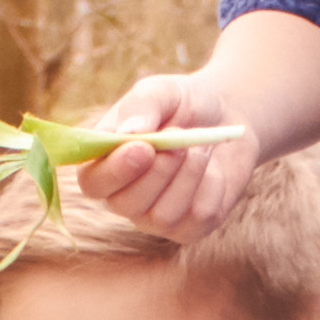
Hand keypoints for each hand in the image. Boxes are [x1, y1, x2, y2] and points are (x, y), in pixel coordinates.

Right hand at [71, 70, 265, 238]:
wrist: (227, 117)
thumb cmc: (183, 104)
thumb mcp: (162, 91)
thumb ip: (141, 105)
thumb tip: (130, 131)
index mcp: (104, 164)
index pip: (92, 182)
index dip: (114, 171)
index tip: (143, 148)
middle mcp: (123, 197)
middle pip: (125, 204)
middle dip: (157, 172)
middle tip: (179, 139)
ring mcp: (155, 218)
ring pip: (163, 215)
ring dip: (187, 175)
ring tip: (199, 147)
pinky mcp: (189, 228)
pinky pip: (198, 217)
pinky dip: (211, 186)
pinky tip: (212, 168)